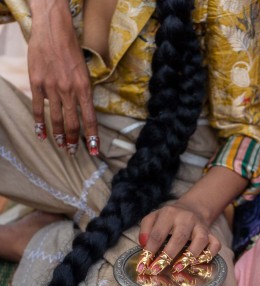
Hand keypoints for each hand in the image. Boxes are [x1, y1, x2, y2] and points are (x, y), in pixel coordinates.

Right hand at [28, 0, 97, 154]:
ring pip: (57, 120)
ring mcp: (52, 89)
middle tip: (72, 152)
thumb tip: (82, 111)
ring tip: (61, 146)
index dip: (92, 138)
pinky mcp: (37, 84)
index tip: (94, 151)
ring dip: (59, 136)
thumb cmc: (71, 50)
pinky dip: (40, 125)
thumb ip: (83, 92)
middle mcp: (70, 91)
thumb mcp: (84, 72)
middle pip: (73, 124)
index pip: (90, 119)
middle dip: (74, 141)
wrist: (52, 30)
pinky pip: (39, 110)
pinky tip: (41, 135)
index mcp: (84, 88)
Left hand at [137, 200, 220, 274]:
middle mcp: (186, 218)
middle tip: (157, 269)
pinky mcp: (211, 233)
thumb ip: (145, 229)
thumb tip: (144, 244)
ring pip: (200, 240)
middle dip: (168, 255)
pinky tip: (197, 263)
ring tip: (178, 268)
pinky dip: (209, 254)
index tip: (144, 264)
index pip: (158, 233)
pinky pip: (215, 244)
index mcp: (169, 213)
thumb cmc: (168, 218)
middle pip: (179, 237)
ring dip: (190, 255)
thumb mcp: (153, 218)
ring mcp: (200, 226)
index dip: (150, 249)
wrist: (191, 208)